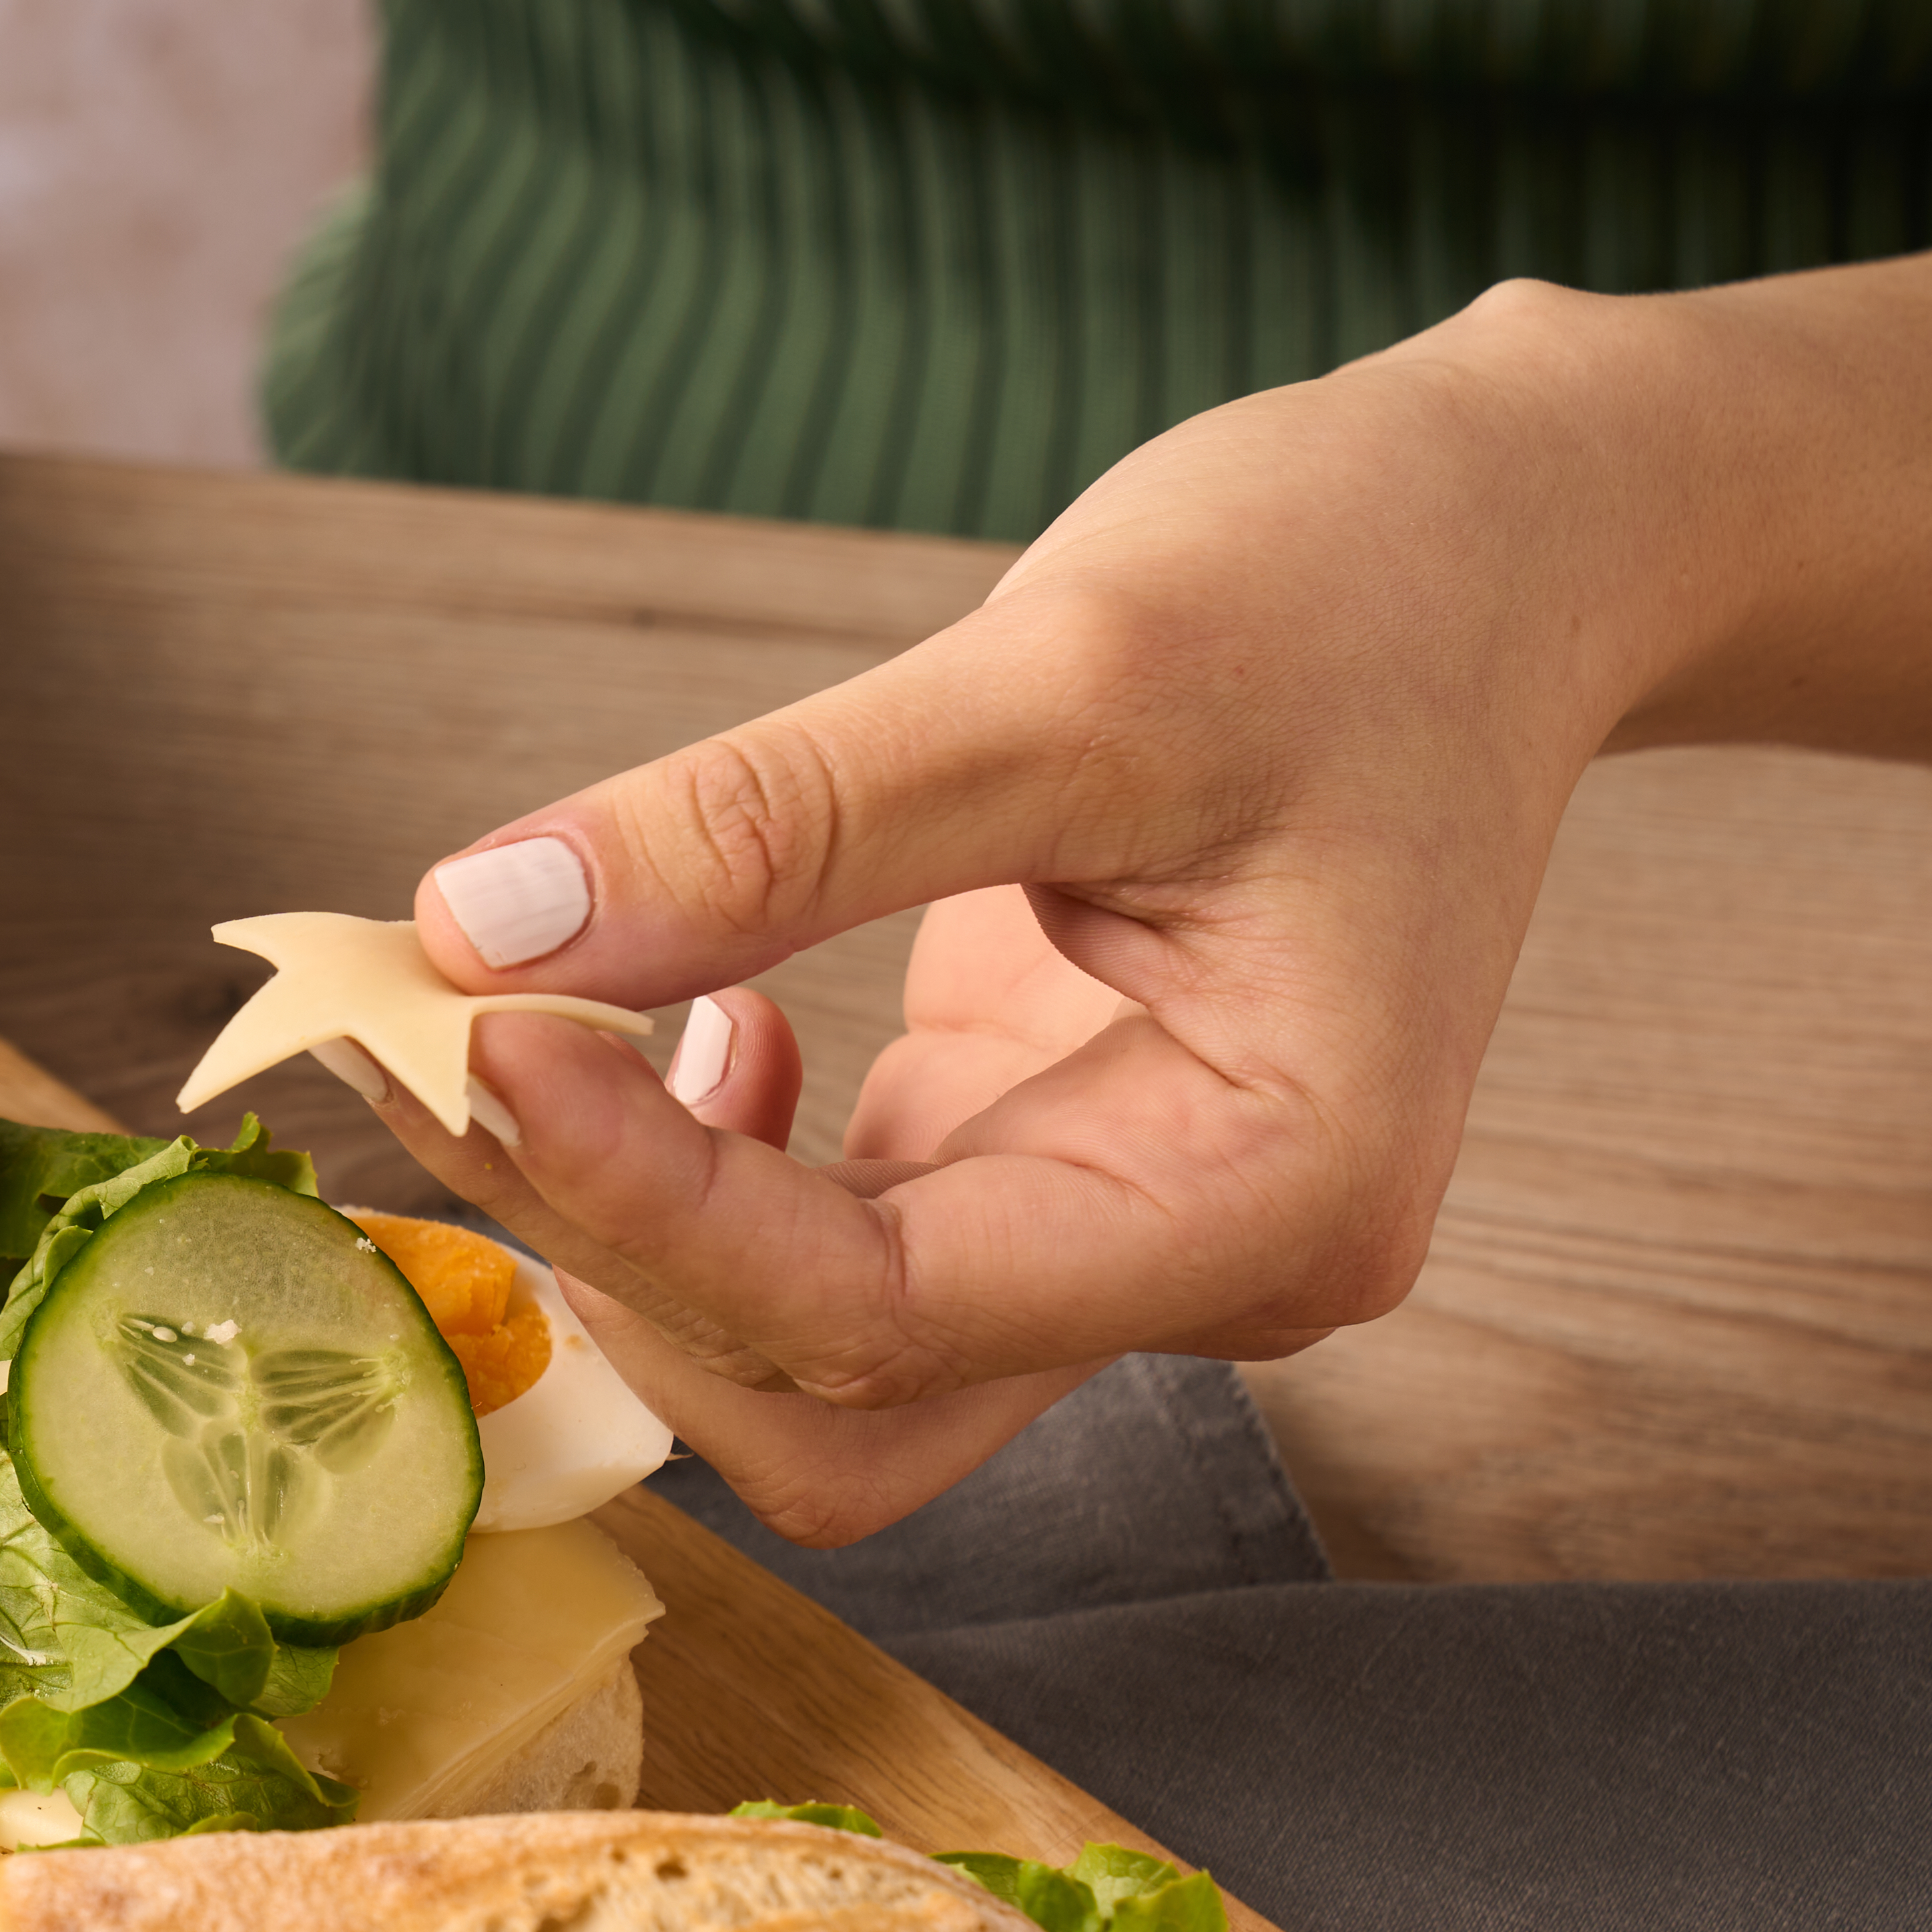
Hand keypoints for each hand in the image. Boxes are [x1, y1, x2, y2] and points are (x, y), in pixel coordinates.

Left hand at [370, 286, 1680, 1540]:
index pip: (876, 1307)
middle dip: (609, 1253)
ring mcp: (1107, 1229)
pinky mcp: (1025, 1155)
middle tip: (426, 1043)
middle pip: (825, 1392)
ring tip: (488, 1018)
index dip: (640, 1201)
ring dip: (615, 1218)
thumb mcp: (1068, 669)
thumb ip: (773, 824)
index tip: (463, 1031)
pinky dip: (676, 1160)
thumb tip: (478, 925)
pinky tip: (651, 1012)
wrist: (1505, 539)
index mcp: (1267, 1197)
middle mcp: (1198, 1268)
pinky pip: (815, 1246)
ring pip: (799, 1343)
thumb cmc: (1356, 578)